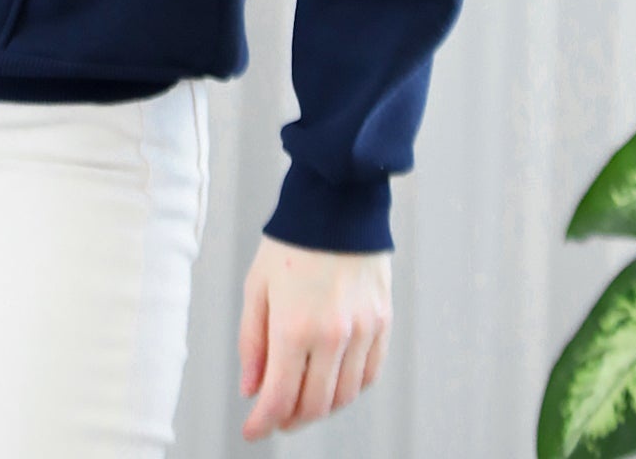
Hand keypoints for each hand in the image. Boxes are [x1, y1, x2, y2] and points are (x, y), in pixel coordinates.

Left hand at [237, 235, 391, 438]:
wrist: (337, 203)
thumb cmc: (292, 241)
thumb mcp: (257, 287)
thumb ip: (252, 342)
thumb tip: (252, 389)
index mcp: (295, 326)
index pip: (279, 397)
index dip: (263, 423)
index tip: (252, 431)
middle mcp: (333, 335)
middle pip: (314, 405)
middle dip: (291, 419)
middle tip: (276, 416)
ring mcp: (363, 331)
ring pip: (344, 396)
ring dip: (320, 408)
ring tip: (302, 400)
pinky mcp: (383, 323)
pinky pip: (369, 374)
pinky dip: (349, 388)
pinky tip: (332, 381)